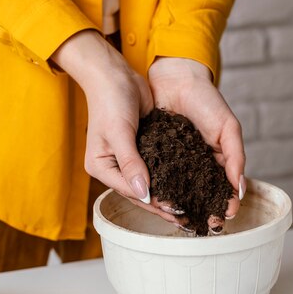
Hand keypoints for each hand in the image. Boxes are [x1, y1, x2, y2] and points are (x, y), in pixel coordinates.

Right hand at [51, 31, 177, 224]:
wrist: (114, 74)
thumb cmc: (110, 100)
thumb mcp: (119, 132)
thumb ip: (131, 163)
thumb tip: (144, 193)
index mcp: (101, 168)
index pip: (130, 191)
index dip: (153, 202)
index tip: (175, 210)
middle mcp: (114, 168)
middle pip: (141, 192)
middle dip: (163, 206)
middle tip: (187, 219)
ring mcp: (128, 161)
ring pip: (151, 184)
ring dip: (170, 195)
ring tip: (190, 210)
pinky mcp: (143, 151)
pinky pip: (158, 169)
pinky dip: (172, 178)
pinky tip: (188, 187)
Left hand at [148, 57, 245, 231]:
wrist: (175, 77)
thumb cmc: (206, 100)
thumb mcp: (227, 128)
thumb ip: (235, 157)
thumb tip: (241, 188)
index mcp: (216, 162)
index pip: (222, 190)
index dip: (224, 204)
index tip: (224, 217)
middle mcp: (195, 167)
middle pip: (199, 195)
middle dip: (202, 211)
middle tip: (203, 225)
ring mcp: (175, 164)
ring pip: (177, 190)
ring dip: (179, 205)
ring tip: (180, 218)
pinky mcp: (155, 157)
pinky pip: (157, 177)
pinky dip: (159, 188)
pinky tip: (158, 199)